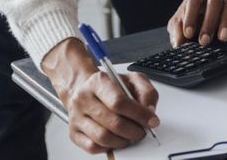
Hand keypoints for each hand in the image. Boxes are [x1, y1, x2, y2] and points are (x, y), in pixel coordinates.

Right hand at [42, 38, 159, 153]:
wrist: (85, 90)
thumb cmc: (110, 87)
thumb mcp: (132, 80)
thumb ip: (146, 92)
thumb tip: (150, 111)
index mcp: (98, 81)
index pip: (119, 102)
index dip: (139, 114)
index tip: (152, 121)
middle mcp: (84, 98)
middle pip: (113, 122)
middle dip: (134, 131)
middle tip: (142, 131)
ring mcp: (77, 117)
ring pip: (103, 137)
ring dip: (123, 141)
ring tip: (131, 136)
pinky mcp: (74, 133)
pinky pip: (93, 147)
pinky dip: (109, 147)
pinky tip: (117, 140)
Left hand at [167, 0, 226, 46]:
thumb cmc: (190, 12)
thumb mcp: (179, 19)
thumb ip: (177, 29)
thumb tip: (178, 43)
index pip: (193, 3)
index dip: (190, 18)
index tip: (188, 34)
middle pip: (214, 4)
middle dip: (209, 23)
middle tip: (204, 41)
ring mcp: (225, 0)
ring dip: (226, 22)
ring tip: (222, 38)